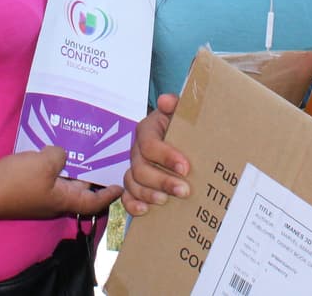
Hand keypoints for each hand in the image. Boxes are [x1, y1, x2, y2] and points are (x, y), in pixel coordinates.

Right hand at [0, 147, 120, 220]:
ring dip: (72, 168)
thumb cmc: (15, 181)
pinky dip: (53, 165)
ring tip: (80, 148)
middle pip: (79, 191)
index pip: (93, 203)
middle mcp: (53, 201)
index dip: (108, 195)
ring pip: (62, 182)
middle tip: (103, 157)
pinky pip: (46, 177)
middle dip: (92, 176)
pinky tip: (52, 148)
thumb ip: (60, 155)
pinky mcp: (24, 188)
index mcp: (63, 200)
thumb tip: (62, 155)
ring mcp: (38, 196)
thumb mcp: (44, 162)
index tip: (119, 185)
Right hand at [121, 94, 189, 215]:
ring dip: (149, 194)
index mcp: (147, 130)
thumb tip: (166, 100)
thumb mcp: (182, 112)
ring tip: (167, 201)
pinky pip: (126, 196)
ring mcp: (133, 167)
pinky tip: (145, 211)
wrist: (182, 138)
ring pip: (132, 183)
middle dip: (162, 180)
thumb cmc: (182, 126)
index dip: (166, 157)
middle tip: (184, 190)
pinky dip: (132, 205)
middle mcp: (137, 149)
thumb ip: (177, 105)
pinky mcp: (133, 184)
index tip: (185, 168)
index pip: (150, 144)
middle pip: (140, 167)